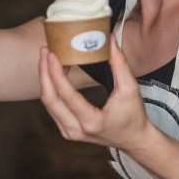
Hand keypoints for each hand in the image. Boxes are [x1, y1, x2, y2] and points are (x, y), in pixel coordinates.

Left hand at [38, 36, 151, 150]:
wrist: (134, 140)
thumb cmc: (134, 116)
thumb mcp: (130, 89)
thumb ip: (119, 64)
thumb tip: (108, 38)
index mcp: (91, 122)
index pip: (65, 95)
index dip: (55, 72)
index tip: (52, 53)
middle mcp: (75, 130)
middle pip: (49, 99)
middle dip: (44, 72)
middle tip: (45, 50)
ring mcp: (68, 132)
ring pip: (48, 102)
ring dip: (46, 78)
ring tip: (48, 56)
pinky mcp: (66, 130)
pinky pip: (52, 107)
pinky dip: (51, 87)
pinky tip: (54, 71)